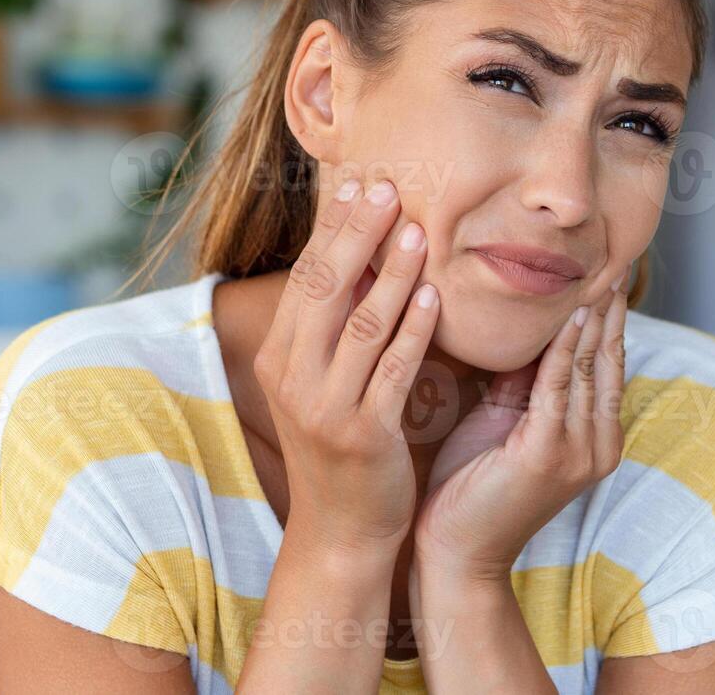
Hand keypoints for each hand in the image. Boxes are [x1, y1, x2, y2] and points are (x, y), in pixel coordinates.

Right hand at [252, 178, 439, 557]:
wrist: (342, 530)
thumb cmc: (341, 445)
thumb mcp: (321, 382)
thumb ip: (334, 327)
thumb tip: (360, 254)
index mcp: (280, 358)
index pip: (306, 277)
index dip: (333, 228)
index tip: (361, 183)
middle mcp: (294, 378)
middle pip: (326, 290)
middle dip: (358, 235)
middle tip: (389, 189)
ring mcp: (326, 408)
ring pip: (361, 325)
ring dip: (392, 273)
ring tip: (420, 231)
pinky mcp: (364, 435)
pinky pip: (393, 371)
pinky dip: (413, 331)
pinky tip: (433, 297)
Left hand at [411, 268, 630, 581]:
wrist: (455, 555)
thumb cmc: (471, 486)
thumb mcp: (506, 420)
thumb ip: (526, 379)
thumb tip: (528, 324)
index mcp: (593, 435)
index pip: (606, 360)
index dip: (606, 313)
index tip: (602, 265)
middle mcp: (598, 442)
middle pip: (606, 356)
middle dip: (607, 304)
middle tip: (609, 251)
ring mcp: (579, 450)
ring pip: (588, 365)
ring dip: (589, 314)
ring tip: (592, 267)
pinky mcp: (550, 454)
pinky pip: (558, 385)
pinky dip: (561, 346)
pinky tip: (566, 312)